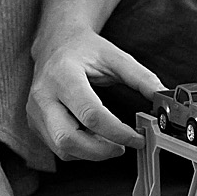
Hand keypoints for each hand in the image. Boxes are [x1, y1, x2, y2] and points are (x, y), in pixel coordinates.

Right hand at [26, 31, 159, 162]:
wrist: (55, 42)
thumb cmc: (83, 49)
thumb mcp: (114, 56)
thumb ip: (141, 77)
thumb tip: (162, 97)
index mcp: (63, 75)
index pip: (90, 114)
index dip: (117, 132)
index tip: (136, 137)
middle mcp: (43, 95)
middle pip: (68, 139)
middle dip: (100, 151)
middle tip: (122, 147)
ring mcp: (35, 111)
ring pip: (62, 149)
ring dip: (91, 153)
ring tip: (110, 141)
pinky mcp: (34, 122)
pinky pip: (58, 147)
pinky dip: (80, 150)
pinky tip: (94, 137)